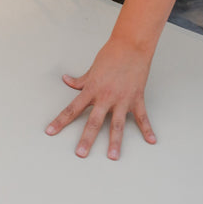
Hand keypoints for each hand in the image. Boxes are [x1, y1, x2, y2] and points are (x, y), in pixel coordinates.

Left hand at [45, 37, 157, 159]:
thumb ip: (80, 80)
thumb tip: (66, 80)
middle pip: (93, 121)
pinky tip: (151, 140)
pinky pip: (142, 117)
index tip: (50, 131)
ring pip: (117, 125)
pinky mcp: (136, 99)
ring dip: (115, 142)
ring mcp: (122, 100)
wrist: (130, 47)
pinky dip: (147, 129)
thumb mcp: (91, 69)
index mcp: (91, 90)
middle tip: (80, 153)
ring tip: (113, 156)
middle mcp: (105, 97)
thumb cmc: (110, 56)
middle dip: (86, 139)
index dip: (60, 121)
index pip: (71, 109)